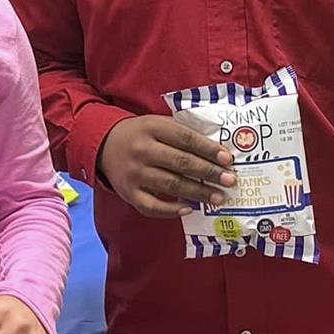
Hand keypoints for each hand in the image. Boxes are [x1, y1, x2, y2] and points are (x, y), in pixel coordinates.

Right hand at [99, 115, 233, 217]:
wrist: (104, 144)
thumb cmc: (140, 134)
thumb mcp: (157, 124)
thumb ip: (182, 133)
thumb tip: (217, 151)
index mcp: (152, 127)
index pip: (185, 138)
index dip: (208, 149)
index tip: (227, 159)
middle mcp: (142, 150)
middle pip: (181, 162)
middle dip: (209, 172)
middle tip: (229, 180)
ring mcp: (135, 173)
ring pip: (171, 185)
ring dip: (198, 192)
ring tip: (218, 197)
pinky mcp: (129, 193)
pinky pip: (152, 207)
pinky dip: (171, 210)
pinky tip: (189, 208)